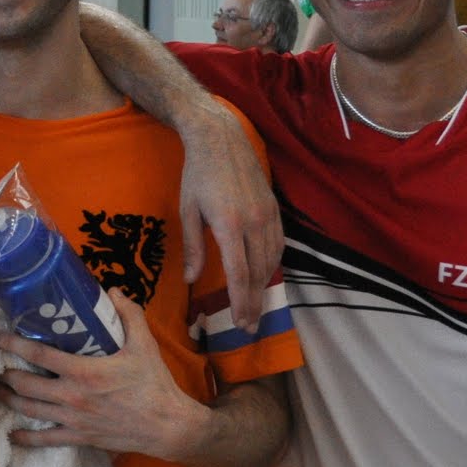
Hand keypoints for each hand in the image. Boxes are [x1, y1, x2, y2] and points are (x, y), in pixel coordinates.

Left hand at [0, 294, 205, 462]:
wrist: (167, 426)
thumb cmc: (153, 384)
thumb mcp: (144, 344)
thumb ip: (128, 315)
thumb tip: (113, 291)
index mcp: (83, 371)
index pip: (38, 355)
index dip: (11, 344)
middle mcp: (71, 396)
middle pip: (25, 384)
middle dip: (4, 373)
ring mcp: (72, 419)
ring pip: (29, 410)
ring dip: (8, 399)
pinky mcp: (78, 437)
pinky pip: (45, 439)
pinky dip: (24, 438)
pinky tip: (10, 434)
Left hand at [177, 109, 280, 333]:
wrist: (221, 139)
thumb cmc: (197, 175)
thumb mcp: (187, 211)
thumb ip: (192, 247)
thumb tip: (191, 280)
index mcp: (229, 225)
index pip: (239, 274)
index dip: (241, 302)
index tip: (241, 323)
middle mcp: (254, 222)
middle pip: (258, 273)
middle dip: (254, 303)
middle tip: (249, 326)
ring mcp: (268, 215)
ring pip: (271, 261)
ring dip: (264, 287)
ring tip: (256, 307)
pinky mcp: (275, 208)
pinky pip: (279, 244)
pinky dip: (272, 265)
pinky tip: (265, 277)